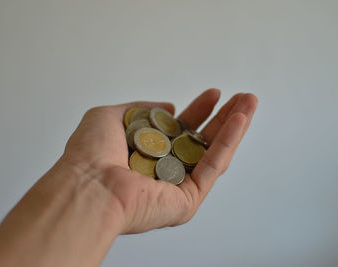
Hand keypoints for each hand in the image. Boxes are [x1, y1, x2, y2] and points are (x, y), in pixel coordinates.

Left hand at [62, 89, 257, 233]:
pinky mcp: (187, 201)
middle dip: (223, 118)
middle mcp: (164, 171)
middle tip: (243, 97)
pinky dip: (227, 143)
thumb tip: (170, 106)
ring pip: (212, 154)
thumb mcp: (111, 116)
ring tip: (250, 102)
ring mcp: (177, 187)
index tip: (213, 94)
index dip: (199, 111)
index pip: (180, 131)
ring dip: (233, 127)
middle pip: (201, 142)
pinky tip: (239, 120)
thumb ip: (142, 108)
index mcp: (147, 154)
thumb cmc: (90, 153)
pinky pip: (212, 168)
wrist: (88, 185)